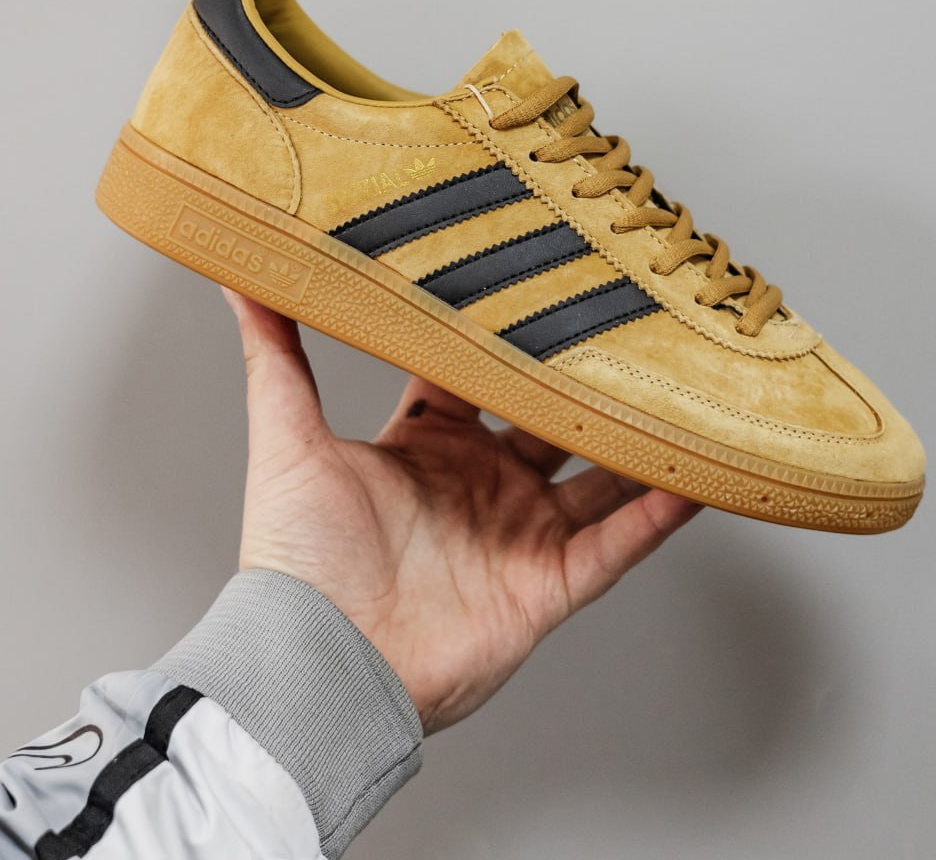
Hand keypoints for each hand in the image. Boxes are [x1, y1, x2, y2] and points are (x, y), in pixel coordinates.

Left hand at [225, 288, 701, 733]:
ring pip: (600, 477)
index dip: (504, 330)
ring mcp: (519, 534)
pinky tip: (696, 474)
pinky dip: (658, 514)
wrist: (316, 663)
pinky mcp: (547, 586)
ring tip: (684, 392)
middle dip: (585, 376)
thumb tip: (239, 272)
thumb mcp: (285, 436)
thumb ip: (274, 353)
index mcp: (426, 445)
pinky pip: (618, 545)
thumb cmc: (294, 561)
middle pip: (550, 417)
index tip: (535, 278)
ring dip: (639, 440)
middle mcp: (481, 484)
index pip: (476, 372)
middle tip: (627, 320)